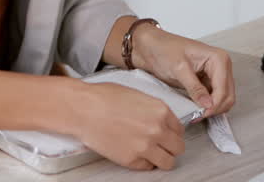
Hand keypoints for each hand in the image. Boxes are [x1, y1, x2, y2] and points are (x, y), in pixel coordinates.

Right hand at [67, 80, 185, 170]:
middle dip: (170, 147)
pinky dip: (143, 163)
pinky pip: (147, 167)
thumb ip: (153, 109)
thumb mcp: (136, 95)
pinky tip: (134, 153)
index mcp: (160, 110)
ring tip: (150, 153)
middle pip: (178, 147)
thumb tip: (160, 120)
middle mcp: (158, 129)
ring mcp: (146, 146)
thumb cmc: (102, 98)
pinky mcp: (132, 160)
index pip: (180, 129)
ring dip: (161, 158)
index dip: (172, 133)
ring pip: (168, 162)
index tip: (167, 135)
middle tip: (160, 145)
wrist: (83, 109)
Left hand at [131, 26, 236, 116]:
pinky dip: (206, 105)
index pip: (223, 90)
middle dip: (214, 108)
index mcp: (218, 58)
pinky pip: (213, 98)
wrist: (151, 46)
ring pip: (222, 99)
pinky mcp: (207, 81)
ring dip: (211, 108)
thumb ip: (195, 88)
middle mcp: (221, 66)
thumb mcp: (179, 69)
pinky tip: (194, 107)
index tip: (200, 114)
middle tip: (197, 115)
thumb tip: (207, 104)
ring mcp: (215, 74)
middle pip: (227, 96)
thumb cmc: (163, 49)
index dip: (213, 105)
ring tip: (195, 112)